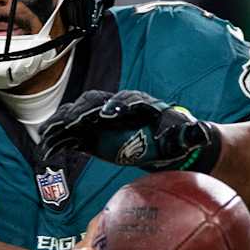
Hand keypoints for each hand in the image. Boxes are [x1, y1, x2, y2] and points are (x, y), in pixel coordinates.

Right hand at [42, 89, 218, 171]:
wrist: (164, 144)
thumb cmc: (175, 137)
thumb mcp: (186, 136)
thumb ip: (191, 134)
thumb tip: (201, 133)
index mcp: (139, 104)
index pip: (125, 99)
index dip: (116, 104)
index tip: (108, 114)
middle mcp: (116, 107)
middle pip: (94, 103)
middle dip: (82, 112)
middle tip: (71, 123)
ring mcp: (100, 120)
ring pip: (77, 116)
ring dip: (63, 124)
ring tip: (50, 136)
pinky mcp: (91, 135)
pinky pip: (72, 135)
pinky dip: (60, 140)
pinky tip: (48, 149)